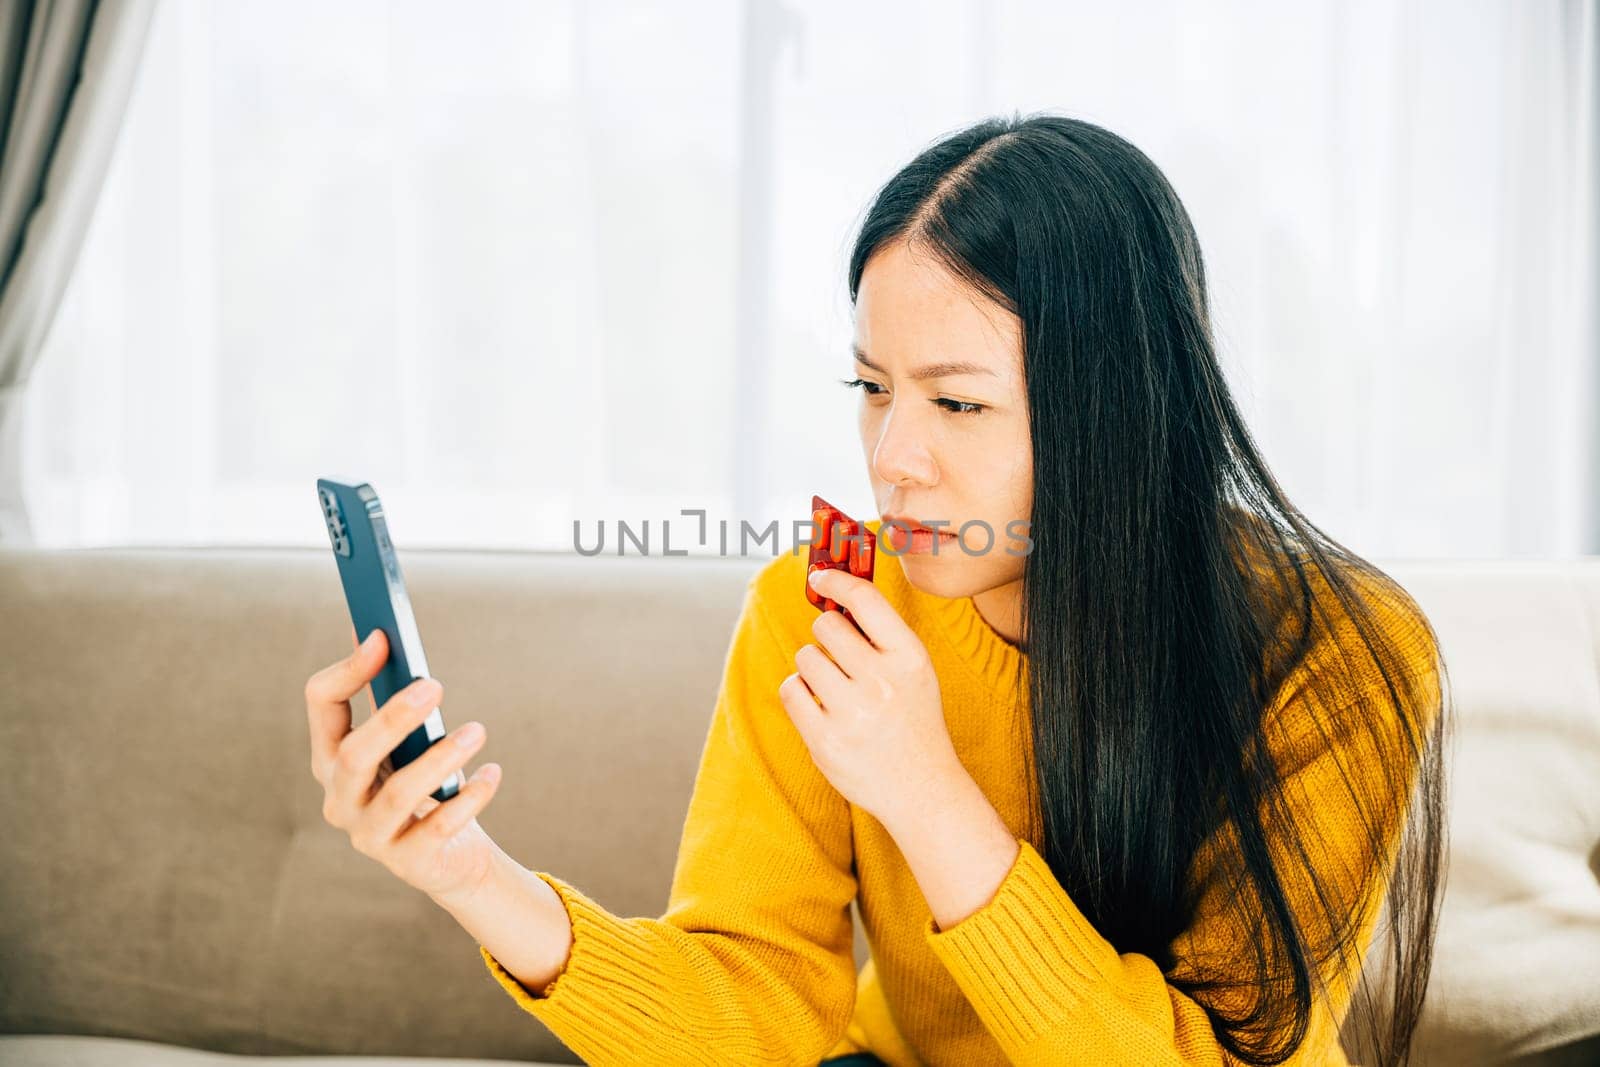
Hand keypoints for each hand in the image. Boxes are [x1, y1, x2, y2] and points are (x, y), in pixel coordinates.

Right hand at [305, 627, 503, 903]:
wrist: (450, 856)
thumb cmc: (426, 784)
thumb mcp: (407, 740)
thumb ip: (393, 696)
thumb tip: (384, 636)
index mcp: (331, 756)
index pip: (321, 704)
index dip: (349, 669)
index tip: (384, 637)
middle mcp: (340, 798)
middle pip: (353, 755)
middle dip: (393, 717)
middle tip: (435, 685)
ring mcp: (370, 835)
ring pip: (399, 794)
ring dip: (442, 757)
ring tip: (478, 731)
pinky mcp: (409, 863)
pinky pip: (439, 826)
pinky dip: (470, 796)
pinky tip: (493, 773)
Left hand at [779, 567, 963, 825]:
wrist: (922, 789)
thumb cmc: (913, 721)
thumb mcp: (914, 671)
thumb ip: (881, 634)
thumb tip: (836, 593)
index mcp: (909, 658)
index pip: (864, 599)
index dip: (836, 580)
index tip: (820, 577)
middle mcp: (882, 682)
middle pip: (826, 626)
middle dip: (828, 637)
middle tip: (842, 659)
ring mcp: (851, 713)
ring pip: (805, 657)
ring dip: (814, 667)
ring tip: (837, 690)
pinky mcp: (824, 741)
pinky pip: (791, 690)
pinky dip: (800, 693)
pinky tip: (821, 708)